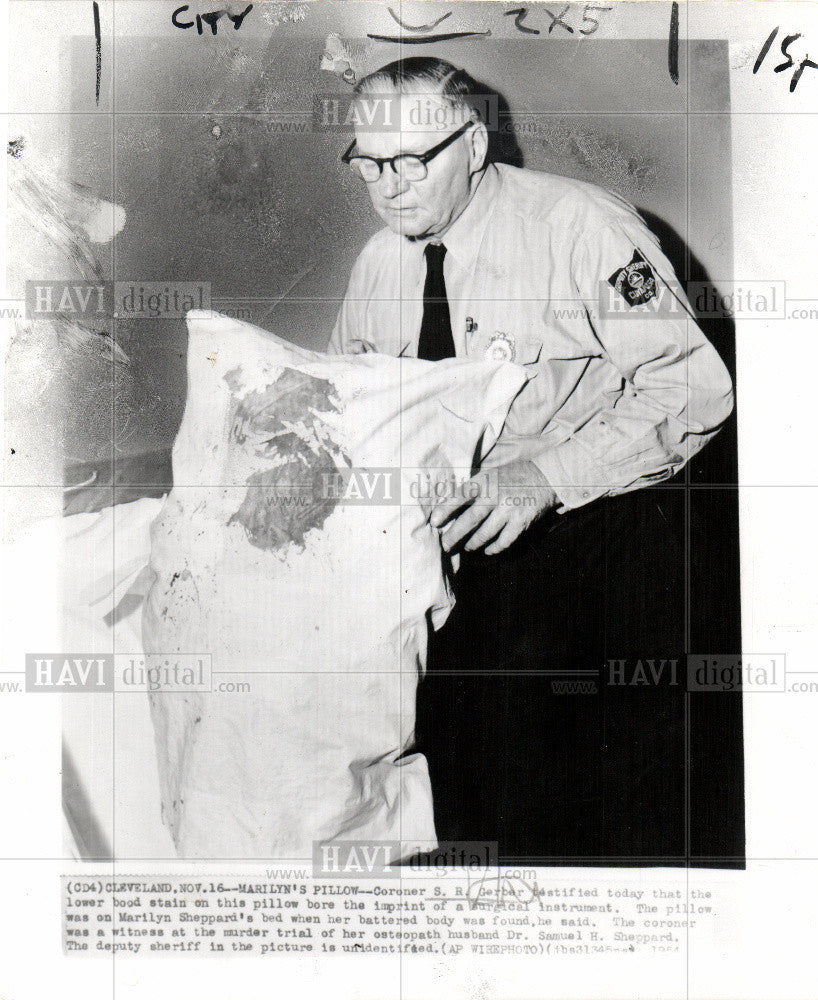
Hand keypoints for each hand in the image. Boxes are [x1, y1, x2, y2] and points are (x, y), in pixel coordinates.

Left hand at [429, 458, 557, 555]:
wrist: (545, 478)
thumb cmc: (510, 477)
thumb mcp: (490, 475)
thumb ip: (472, 488)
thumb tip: (446, 506)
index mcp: (485, 481)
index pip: (460, 495)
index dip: (445, 509)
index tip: (434, 522)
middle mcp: (496, 495)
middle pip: (470, 519)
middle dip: (454, 535)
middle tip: (445, 545)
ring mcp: (509, 509)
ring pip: (485, 533)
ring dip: (472, 543)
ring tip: (466, 547)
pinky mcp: (522, 522)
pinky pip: (503, 541)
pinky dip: (493, 548)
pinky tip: (487, 550)